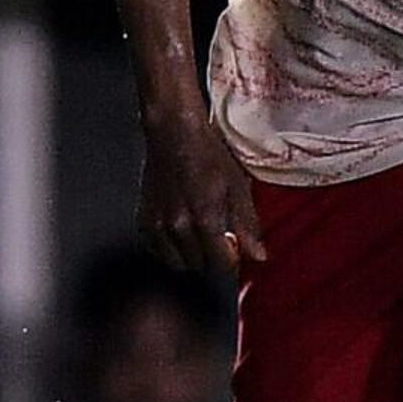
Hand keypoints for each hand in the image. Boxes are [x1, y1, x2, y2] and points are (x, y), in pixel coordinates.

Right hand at [139, 109, 266, 276]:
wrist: (175, 135)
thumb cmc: (208, 156)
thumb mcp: (238, 187)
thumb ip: (248, 226)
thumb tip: (258, 257)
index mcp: (205, 219)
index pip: (220, 264)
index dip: (231, 262)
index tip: (233, 253)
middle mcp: (178, 226)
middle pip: (199, 266)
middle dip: (211, 258)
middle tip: (217, 239)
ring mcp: (158, 225)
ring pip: (178, 262)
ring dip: (191, 255)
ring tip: (199, 235)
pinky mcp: (144, 222)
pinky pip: (159, 251)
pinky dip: (170, 249)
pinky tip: (180, 232)